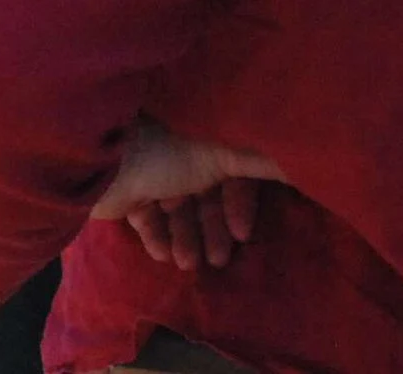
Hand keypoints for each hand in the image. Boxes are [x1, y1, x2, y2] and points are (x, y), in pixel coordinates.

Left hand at [91, 121, 284, 271]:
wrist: (95, 162)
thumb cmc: (161, 153)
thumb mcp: (219, 155)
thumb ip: (262, 161)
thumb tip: (307, 160)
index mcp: (200, 137)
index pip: (231, 176)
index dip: (239, 205)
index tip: (240, 233)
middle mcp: (176, 153)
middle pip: (204, 198)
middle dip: (212, 230)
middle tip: (218, 260)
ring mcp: (149, 172)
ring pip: (176, 212)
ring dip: (186, 239)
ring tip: (185, 263)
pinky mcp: (125, 192)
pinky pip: (147, 219)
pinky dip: (158, 237)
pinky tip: (162, 254)